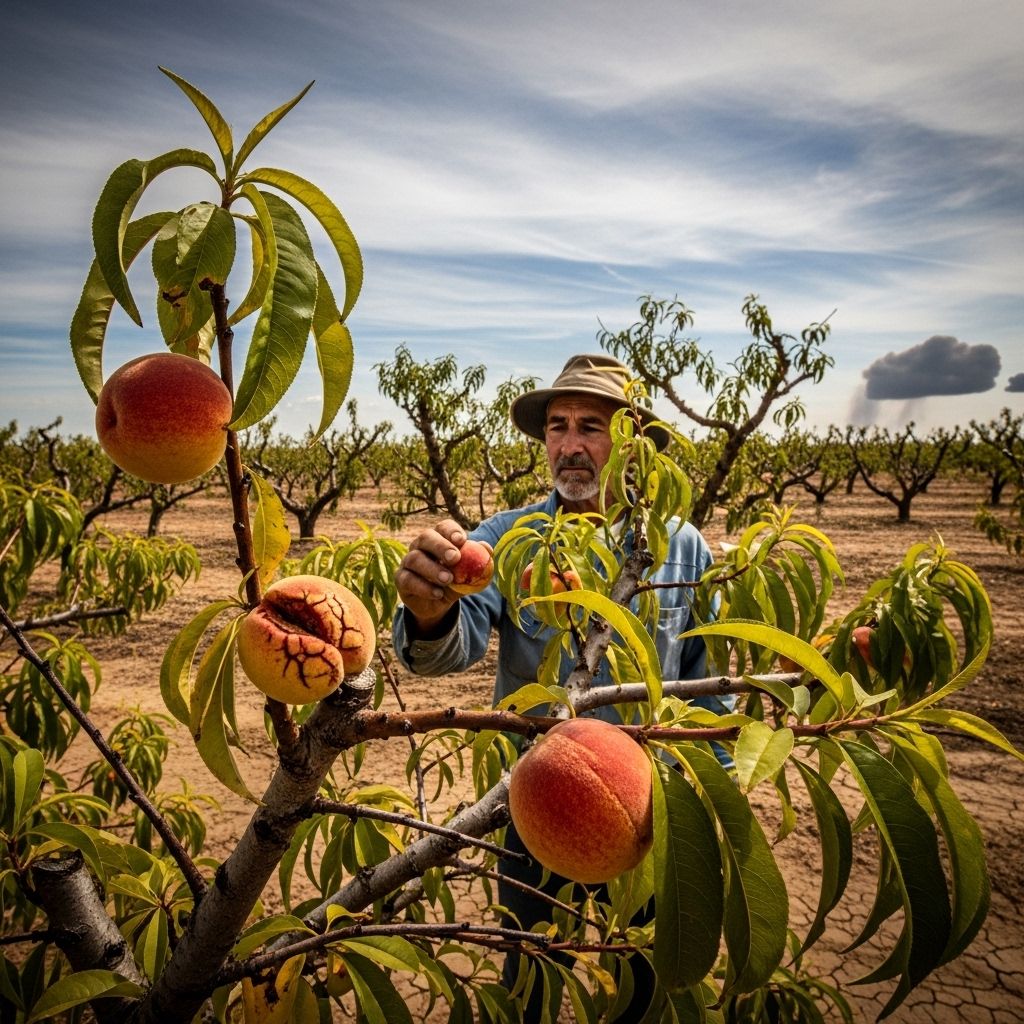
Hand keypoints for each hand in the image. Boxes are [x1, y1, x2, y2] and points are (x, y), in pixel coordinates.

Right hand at [396, 520, 469, 635]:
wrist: (437, 604)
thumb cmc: (454, 582)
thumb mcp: (468, 574)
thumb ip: (477, 563)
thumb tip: (487, 549)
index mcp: (439, 538)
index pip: (443, 527)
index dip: (451, 531)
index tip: (461, 540)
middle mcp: (420, 546)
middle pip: (426, 537)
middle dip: (441, 546)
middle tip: (454, 558)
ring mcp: (408, 562)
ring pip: (415, 559)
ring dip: (432, 569)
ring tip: (448, 580)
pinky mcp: (401, 579)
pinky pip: (407, 580)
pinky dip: (423, 587)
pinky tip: (438, 594)